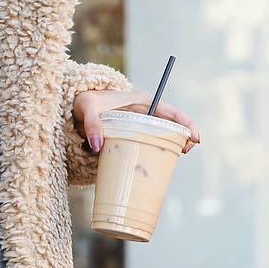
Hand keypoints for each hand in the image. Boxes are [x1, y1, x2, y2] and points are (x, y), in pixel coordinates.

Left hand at [73, 89, 200, 155]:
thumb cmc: (83, 102)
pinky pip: (146, 144)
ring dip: (170, 146)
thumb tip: (97, 146)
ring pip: (160, 136)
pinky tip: (153, 165)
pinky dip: (153, 153)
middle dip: (182, 137)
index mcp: (139, 102)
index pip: (169, 111)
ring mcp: (136, 125)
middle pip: (169, 125)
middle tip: (185, 152)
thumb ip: (92, 124)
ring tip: (174, 158)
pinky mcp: (128, 136)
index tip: (195, 137)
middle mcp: (142, 113)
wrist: (73, 106)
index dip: (185, 123)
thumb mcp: (87, 107)